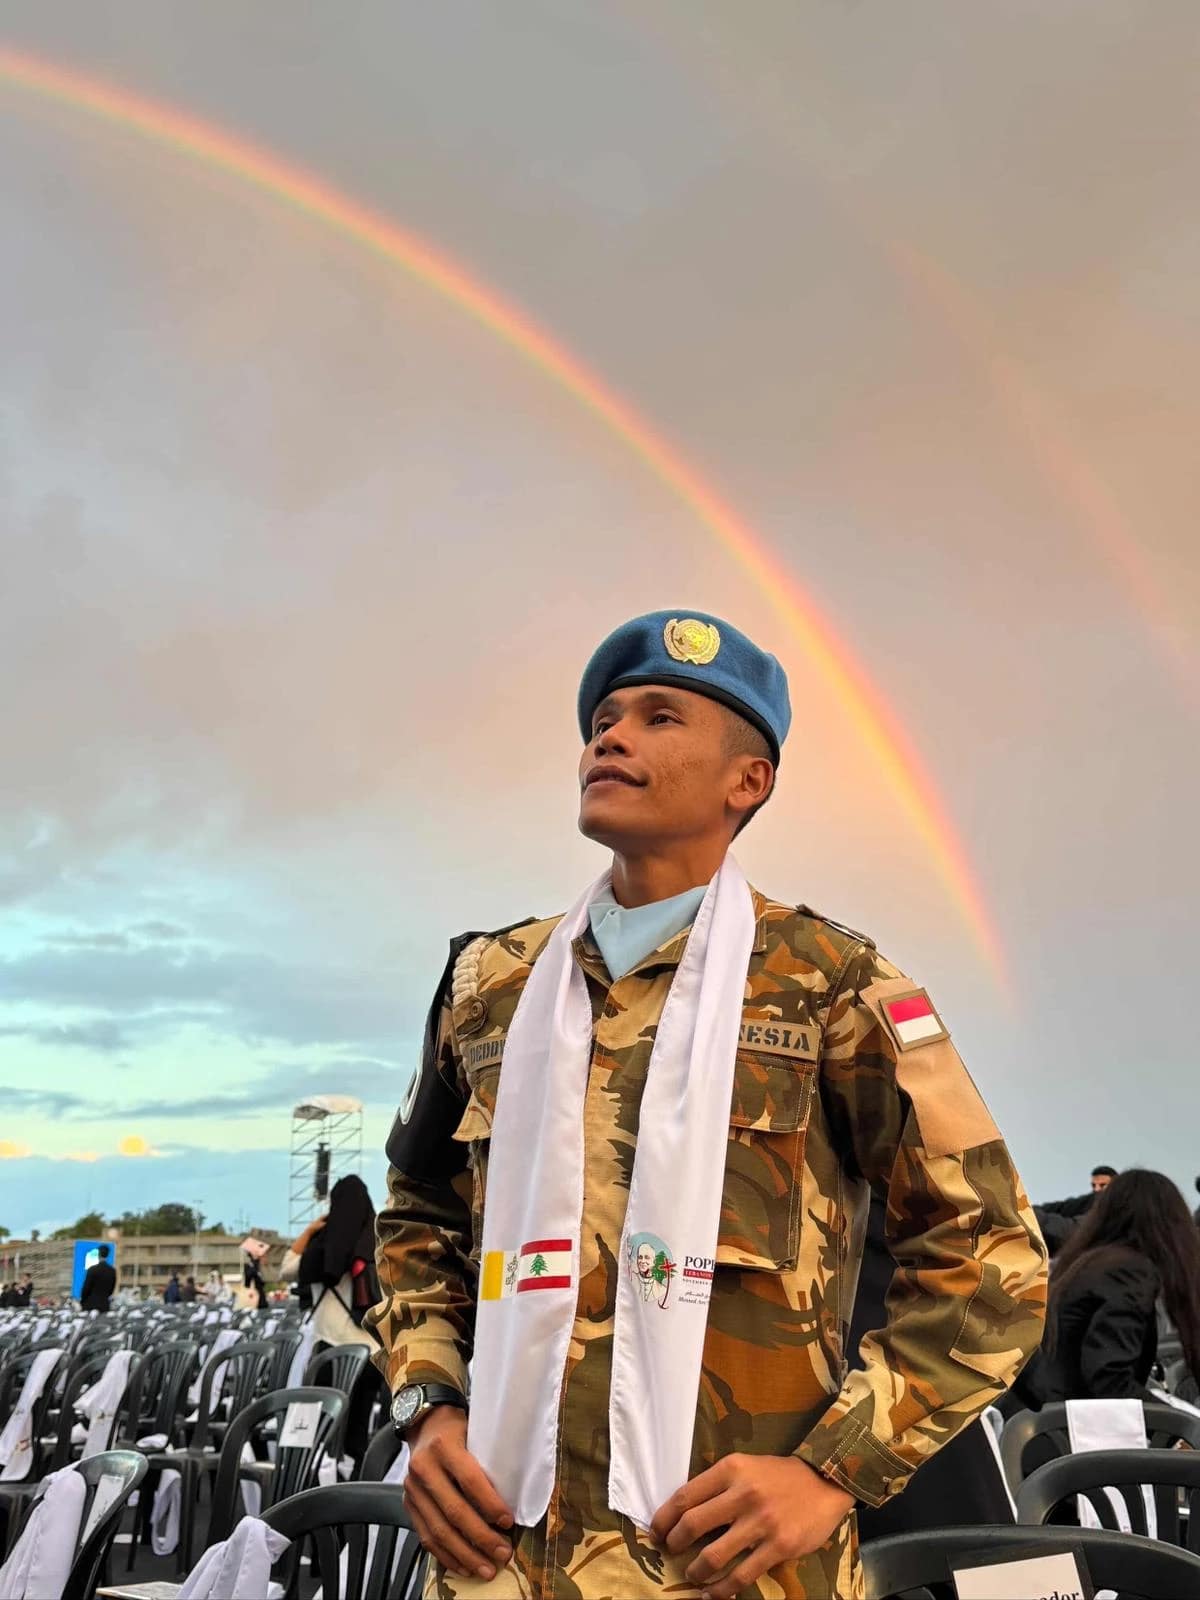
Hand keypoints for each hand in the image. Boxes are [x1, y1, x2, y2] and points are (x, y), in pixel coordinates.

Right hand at [404, 1406, 514, 1580]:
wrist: (424, 1423)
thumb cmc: (457, 1428)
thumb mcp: (475, 1431)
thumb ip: (488, 1458)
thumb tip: (517, 1492)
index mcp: (443, 1446)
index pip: (469, 1479)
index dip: (490, 1504)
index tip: (508, 1522)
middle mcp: (424, 1468)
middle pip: (454, 1511)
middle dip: (481, 1538)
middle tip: (503, 1553)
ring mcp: (412, 1489)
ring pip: (439, 1530)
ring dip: (465, 1554)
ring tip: (487, 1569)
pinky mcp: (408, 1504)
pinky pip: (426, 1536)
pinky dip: (446, 1555)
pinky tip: (464, 1566)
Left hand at [650, 1454, 853, 1598]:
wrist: (824, 1481)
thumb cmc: (778, 1476)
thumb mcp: (745, 1467)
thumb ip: (718, 1485)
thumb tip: (683, 1512)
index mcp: (731, 1469)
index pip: (685, 1496)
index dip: (664, 1518)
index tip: (655, 1531)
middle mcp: (743, 1493)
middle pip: (693, 1524)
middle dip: (675, 1543)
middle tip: (670, 1551)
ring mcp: (761, 1522)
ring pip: (714, 1555)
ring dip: (696, 1571)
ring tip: (692, 1575)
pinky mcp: (778, 1546)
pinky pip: (741, 1575)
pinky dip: (722, 1590)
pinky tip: (713, 1594)